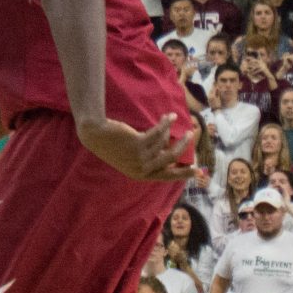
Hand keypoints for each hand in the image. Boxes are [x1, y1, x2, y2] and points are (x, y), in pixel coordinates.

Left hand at [78, 112, 200, 182]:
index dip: (183, 173)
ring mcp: (139, 157)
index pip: (166, 176)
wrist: (95, 135)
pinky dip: (165, 123)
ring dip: (172, 130)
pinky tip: (169, 116)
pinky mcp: (138, 144)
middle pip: (171, 159)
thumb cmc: (113, 145)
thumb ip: (149, 158)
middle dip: (183, 146)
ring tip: (175, 118)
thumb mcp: (131, 157)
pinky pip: (158, 132)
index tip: (197, 170)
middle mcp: (141, 169)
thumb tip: (170, 150)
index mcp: (140, 175)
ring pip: (165, 143)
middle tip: (191, 135)